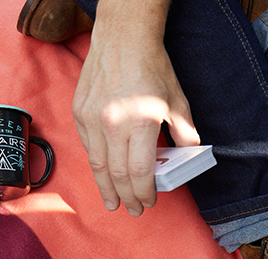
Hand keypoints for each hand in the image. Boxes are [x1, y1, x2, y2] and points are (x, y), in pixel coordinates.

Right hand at [72, 0, 198, 215]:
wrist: (122, 38)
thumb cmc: (152, 68)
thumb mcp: (177, 101)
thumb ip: (184, 132)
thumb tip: (187, 156)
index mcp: (139, 123)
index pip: (139, 172)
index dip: (144, 192)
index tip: (149, 201)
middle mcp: (112, 124)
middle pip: (117, 174)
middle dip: (127, 196)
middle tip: (133, 211)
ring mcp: (92, 119)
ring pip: (97, 164)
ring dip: (106, 188)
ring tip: (113, 203)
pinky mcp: (80, 112)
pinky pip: (88, 146)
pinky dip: (97, 163)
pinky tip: (104, 173)